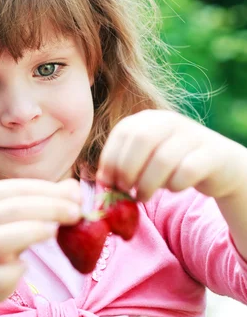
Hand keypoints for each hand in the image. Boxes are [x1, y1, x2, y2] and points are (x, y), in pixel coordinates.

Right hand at [0, 177, 81, 307]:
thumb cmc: (2, 235)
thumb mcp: (20, 213)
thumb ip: (47, 199)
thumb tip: (75, 189)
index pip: (21, 188)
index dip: (51, 192)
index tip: (78, 198)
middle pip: (13, 209)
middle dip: (49, 208)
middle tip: (76, 214)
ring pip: (0, 239)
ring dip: (30, 232)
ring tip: (55, 232)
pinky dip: (12, 271)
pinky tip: (24, 267)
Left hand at [96, 109, 246, 202]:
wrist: (217, 165)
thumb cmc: (171, 165)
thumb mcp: (144, 160)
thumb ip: (122, 165)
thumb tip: (99, 181)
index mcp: (148, 119)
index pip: (122, 132)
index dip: (111, 159)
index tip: (107, 183)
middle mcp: (169, 121)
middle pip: (141, 141)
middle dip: (127, 170)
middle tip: (125, 191)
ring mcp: (192, 134)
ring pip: (163, 159)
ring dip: (148, 184)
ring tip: (143, 196)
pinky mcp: (211, 153)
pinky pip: (187, 172)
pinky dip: (175, 185)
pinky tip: (172, 189)